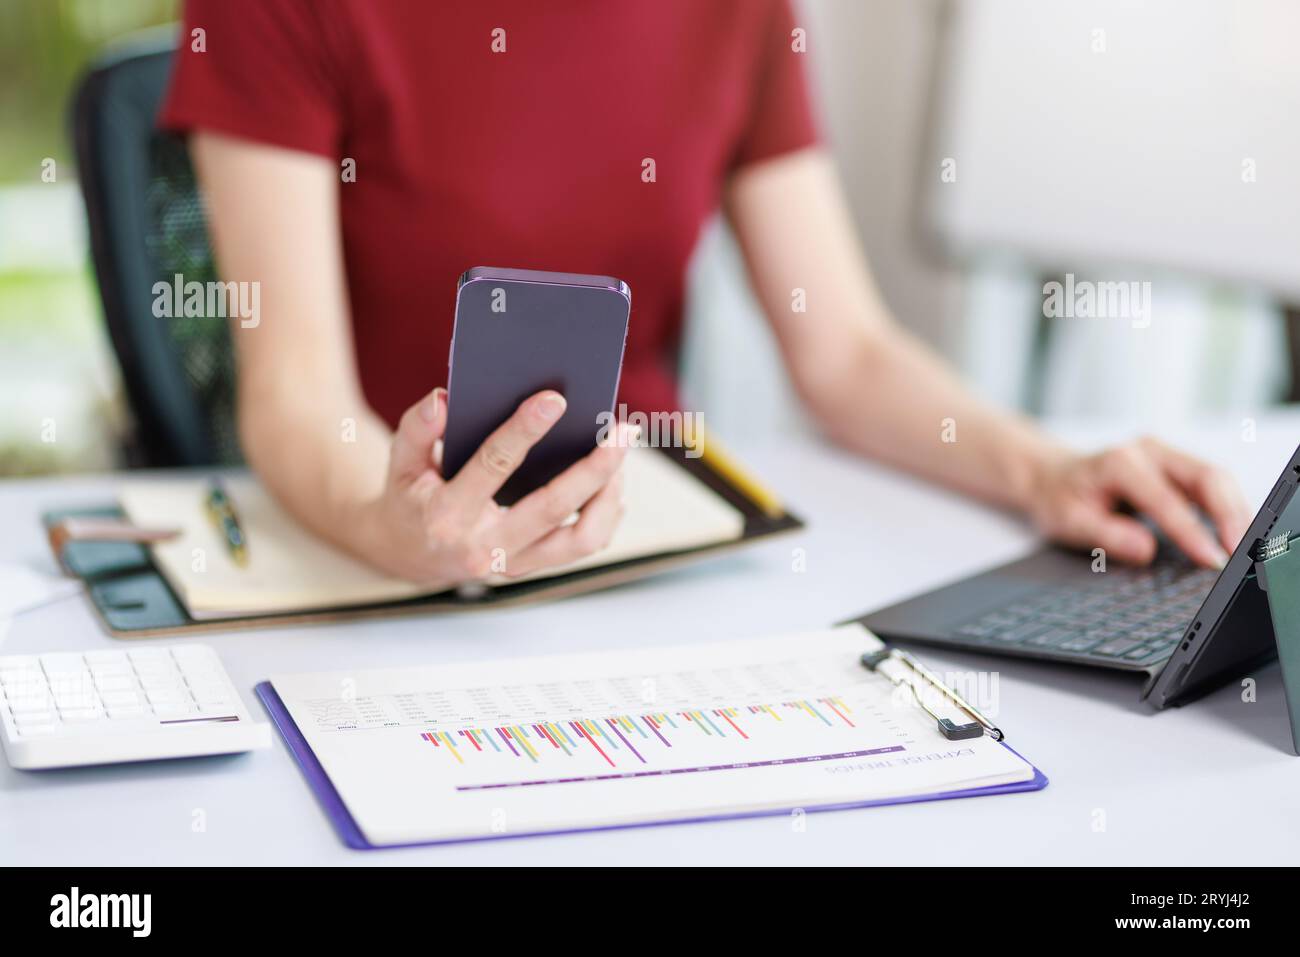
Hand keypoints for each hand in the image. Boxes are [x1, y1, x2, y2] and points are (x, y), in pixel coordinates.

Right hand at [355, 387, 630, 583]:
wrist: (405, 555)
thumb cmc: (409, 499)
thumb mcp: (400, 461)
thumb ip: (417, 428)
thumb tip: (442, 400)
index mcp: (447, 514)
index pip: (492, 465)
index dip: (524, 430)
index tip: (555, 399)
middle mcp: (484, 546)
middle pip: (553, 506)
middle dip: (594, 467)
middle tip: (622, 431)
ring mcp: (513, 562)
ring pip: (581, 538)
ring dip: (610, 495)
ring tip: (621, 455)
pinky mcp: (531, 567)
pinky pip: (583, 546)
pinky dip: (606, 515)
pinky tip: (613, 484)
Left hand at [1026, 437, 1251, 567]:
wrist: (1051, 476)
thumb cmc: (1060, 498)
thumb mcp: (1069, 522)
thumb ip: (1107, 535)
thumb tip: (1145, 550)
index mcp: (1120, 463)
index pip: (1166, 500)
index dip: (1192, 532)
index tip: (1212, 560)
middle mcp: (1149, 451)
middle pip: (1207, 476)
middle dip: (1231, 515)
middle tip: (1242, 553)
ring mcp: (1166, 455)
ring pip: (1217, 478)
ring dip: (1237, 511)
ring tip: (1247, 548)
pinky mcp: (1177, 467)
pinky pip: (1212, 485)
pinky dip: (1229, 508)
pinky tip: (1236, 533)